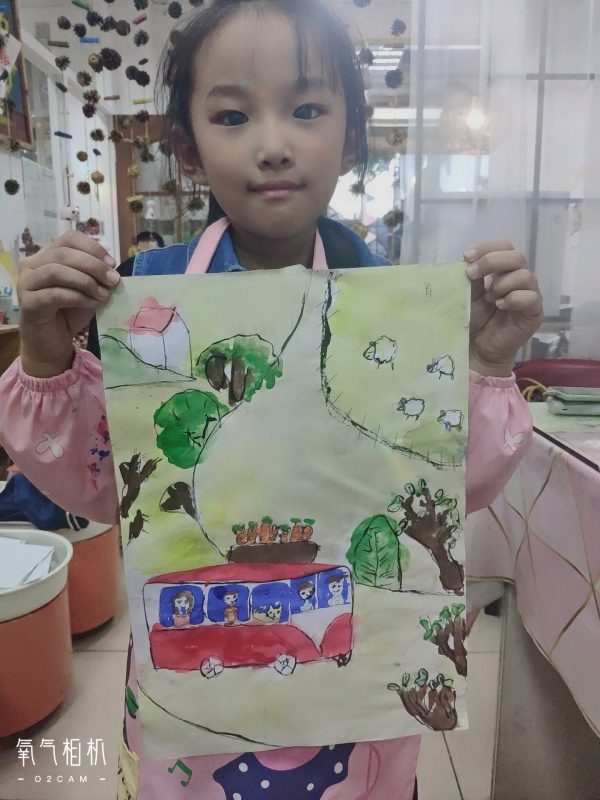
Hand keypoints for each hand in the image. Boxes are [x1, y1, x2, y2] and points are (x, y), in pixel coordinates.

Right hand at [17, 230, 119, 377]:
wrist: (52, 342)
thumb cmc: (70, 313)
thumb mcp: (88, 290)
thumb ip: (96, 277)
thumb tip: (113, 271)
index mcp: (47, 255)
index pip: (69, 238)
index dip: (93, 248)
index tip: (112, 264)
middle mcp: (33, 265)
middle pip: (64, 253)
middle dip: (94, 266)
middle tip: (113, 281)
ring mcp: (26, 283)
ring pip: (56, 270)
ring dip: (85, 281)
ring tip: (103, 294)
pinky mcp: (27, 303)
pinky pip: (54, 294)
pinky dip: (77, 297)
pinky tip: (91, 304)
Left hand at [465, 241, 542, 376]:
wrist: (479, 347)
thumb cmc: (475, 319)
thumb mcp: (469, 294)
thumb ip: (473, 277)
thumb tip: (470, 261)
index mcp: (504, 270)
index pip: (504, 247)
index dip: (487, 248)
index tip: (466, 257)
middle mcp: (520, 278)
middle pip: (516, 256)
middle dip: (491, 261)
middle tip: (472, 274)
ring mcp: (530, 294)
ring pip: (524, 275)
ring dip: (501, 284)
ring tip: (489, 299)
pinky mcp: (535, 312)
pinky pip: (530, 297)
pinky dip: (512, 299)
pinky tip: (500, 306)